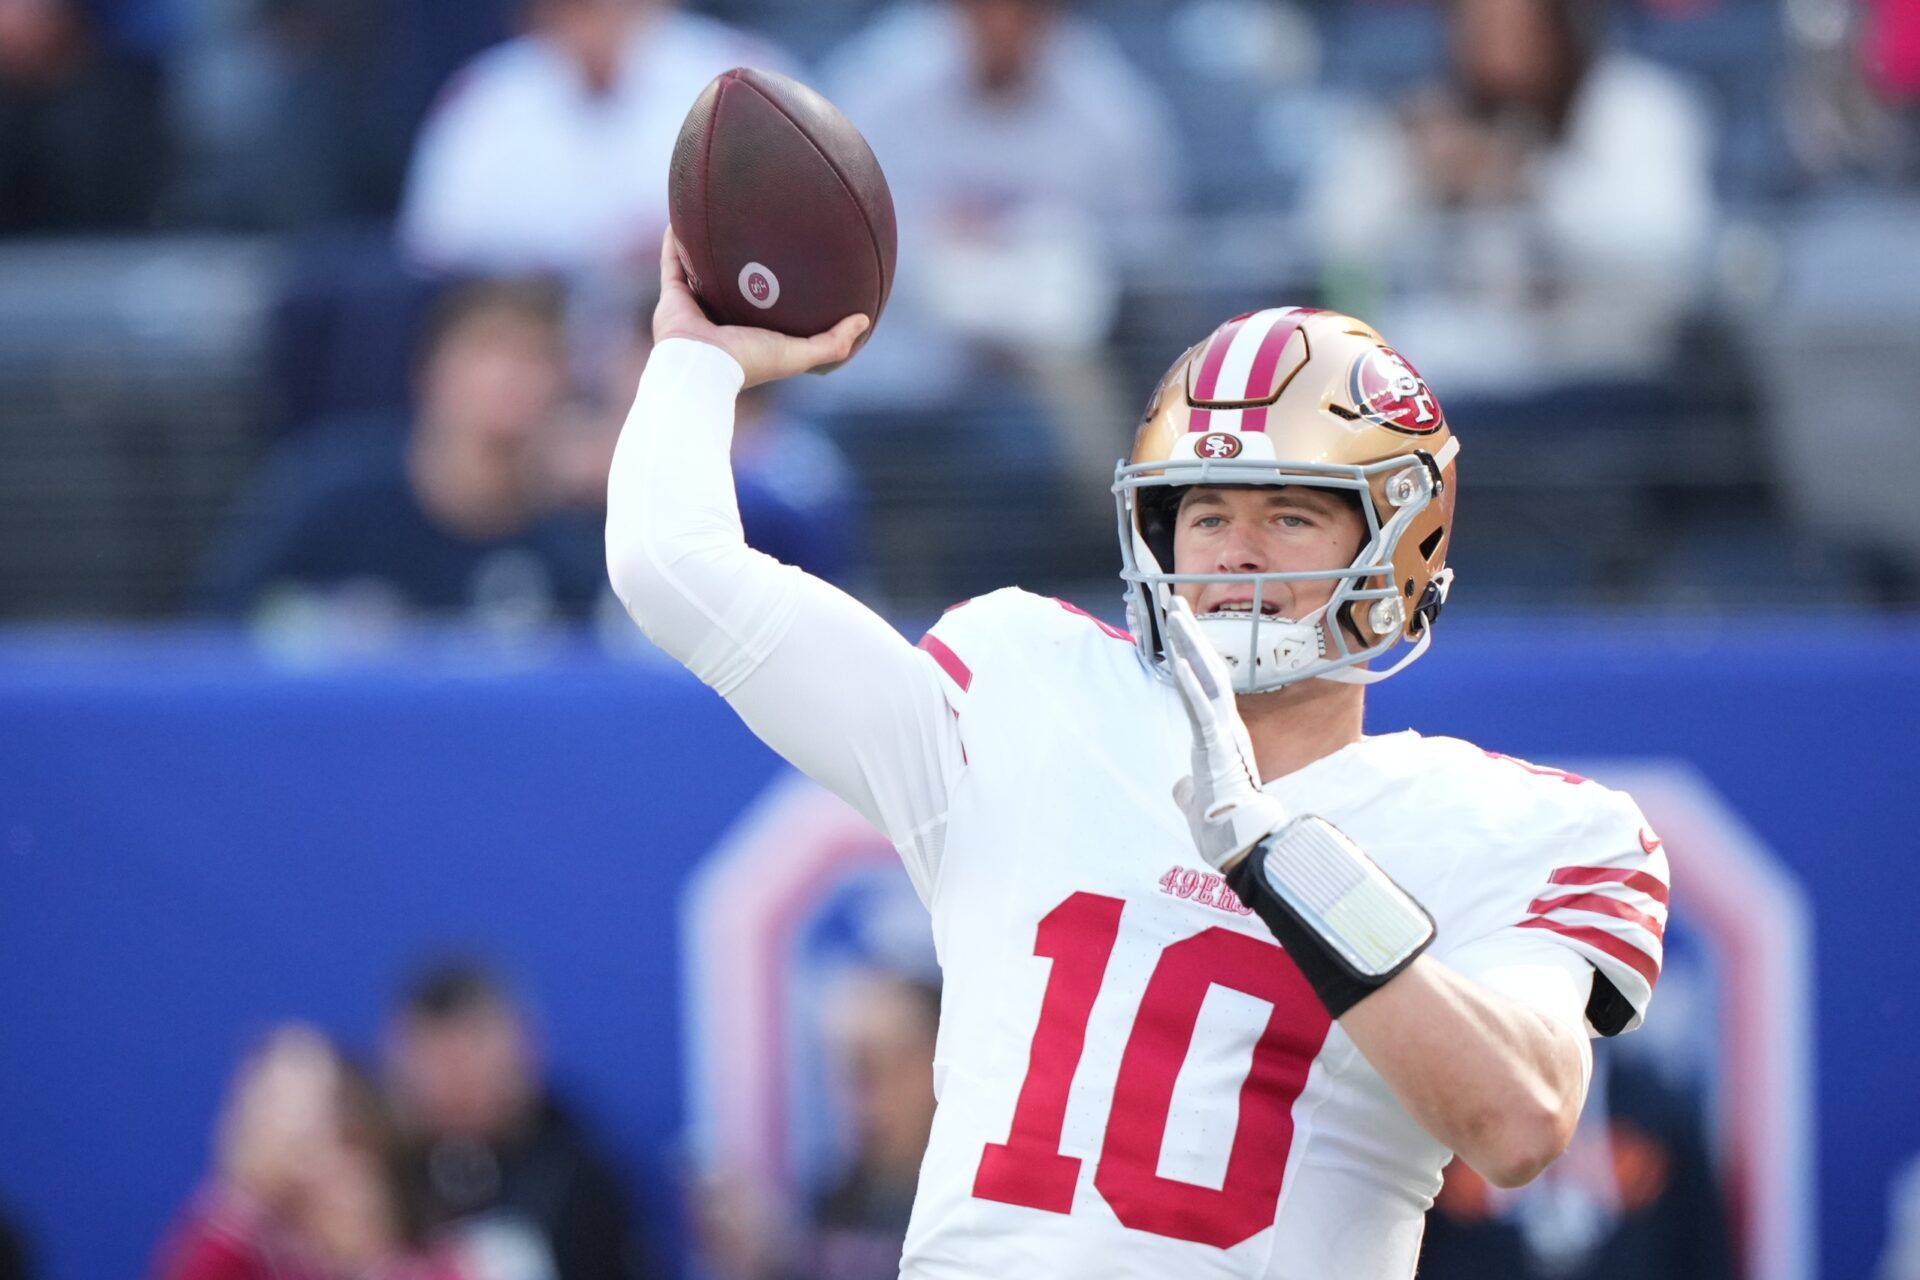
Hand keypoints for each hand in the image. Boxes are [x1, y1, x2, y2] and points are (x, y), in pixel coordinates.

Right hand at [653, 229, 869, 388]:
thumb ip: (833, 342)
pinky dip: (675, 241)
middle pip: (727, 287)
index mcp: (745, 334)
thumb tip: (865, 319)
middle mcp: (717, 321)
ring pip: (697, 272)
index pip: (759, 309)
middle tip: (753, 233)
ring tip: (714, 216)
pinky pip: (672, 263)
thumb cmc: (750, 363)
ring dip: (703, 248)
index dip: (770, 288)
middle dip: (737, 264)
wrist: (703, 369)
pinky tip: (682, 215)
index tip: (786, 264)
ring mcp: (692, 308)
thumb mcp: (799, 352)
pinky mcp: (671, 298)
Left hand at [1165, 596, 1289, 870]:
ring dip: (1190, 645)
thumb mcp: (1197, 804)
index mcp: (1220, 735)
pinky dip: (1190, 684)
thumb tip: (1180, 788)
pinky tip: (1178, 659)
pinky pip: (1202, 710)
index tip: (1179, 628)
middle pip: (1208, 669)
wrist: (1243, 847)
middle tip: (1175, 602)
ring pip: (1207, 678)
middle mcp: (1226, 726)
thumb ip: (1189, 789)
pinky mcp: (1219, 748)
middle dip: (1190, 634)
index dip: (1191, 655)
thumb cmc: (1223, 829)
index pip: (1204, 686)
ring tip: (1175, 614)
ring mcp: (1224, 734)